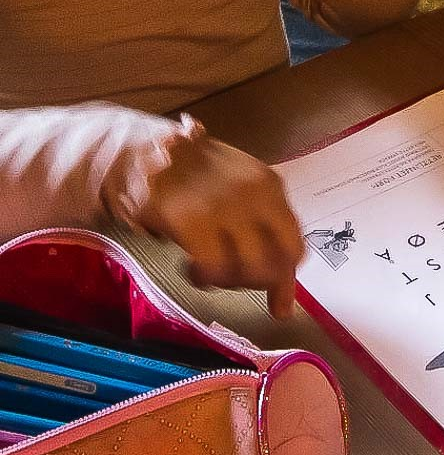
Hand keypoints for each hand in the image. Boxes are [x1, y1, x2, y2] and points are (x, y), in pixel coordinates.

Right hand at [134, 135, 303, 318]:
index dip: (286, 279)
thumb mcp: (237, 189)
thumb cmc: (190, 174)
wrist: (138, 150)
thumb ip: (262, 228)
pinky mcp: (193, 220)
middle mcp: (255, 195)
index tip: (278, 304)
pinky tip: (192, 268)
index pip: (295, 244)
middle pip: (275, 264)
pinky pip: (214, 268)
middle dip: (256, 283)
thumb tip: (282, 289)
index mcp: (270, 186)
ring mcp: (225, 207)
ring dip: (228, 281)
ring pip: (247, 270)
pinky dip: (205, 278)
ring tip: (207, 270)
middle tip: (233, 280)